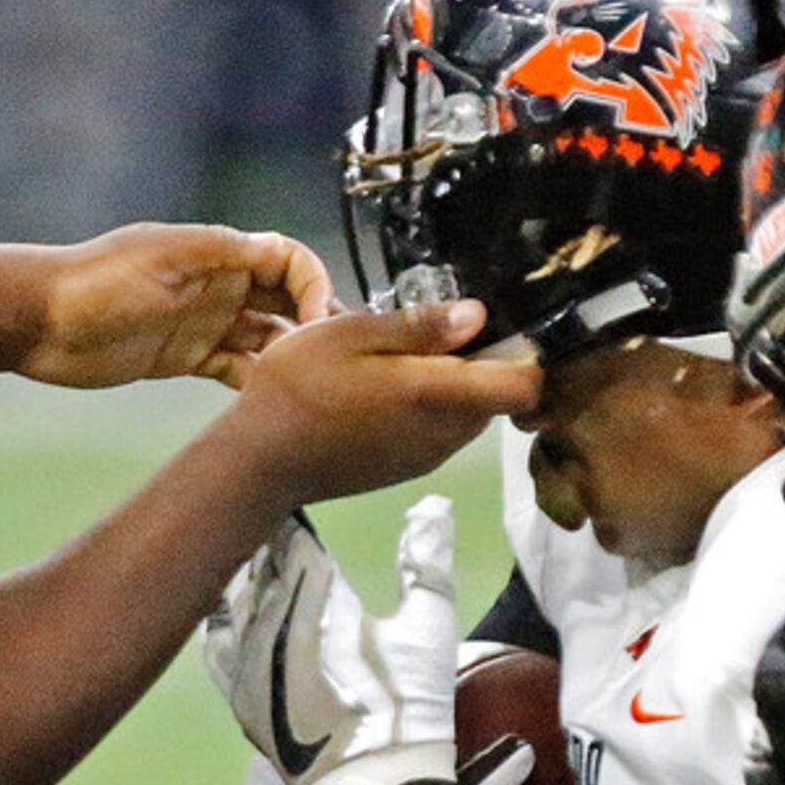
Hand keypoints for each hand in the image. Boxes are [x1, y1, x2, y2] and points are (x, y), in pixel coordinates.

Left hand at [19, 224, 336, 391]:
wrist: (37, 320)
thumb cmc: (93, 282)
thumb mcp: (163, 259)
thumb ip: (222, 253)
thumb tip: (280, 249)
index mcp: (216, 253)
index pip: (288, 260)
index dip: (313, 285)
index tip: (318, 321)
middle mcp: (216, 285)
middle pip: (285, 300)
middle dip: (313, 324)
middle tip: (332, 360)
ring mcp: (202, 322)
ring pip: (265, 338)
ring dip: (289, 358)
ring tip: (309, 386)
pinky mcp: (184, 357)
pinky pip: (234, 369)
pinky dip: (256, 382)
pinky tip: (273, 402)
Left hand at [205, 500, 460, 784]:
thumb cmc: (409, 705)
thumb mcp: (431, 627)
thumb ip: (427, 560)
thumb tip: (434, 503)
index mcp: (320, 599)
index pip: (295, 539)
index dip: (297, 520)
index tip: (300, 497)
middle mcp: (272, 622)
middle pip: (262, 563)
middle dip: (271, 539)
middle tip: (277, 513)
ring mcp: (247, 659)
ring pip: (236, 594)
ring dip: (249, 574)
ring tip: (260, 557)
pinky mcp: (236, 692)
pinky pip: (216, 638)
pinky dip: (224, 614)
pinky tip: (231, 602)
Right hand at [223, 301, 540, 506]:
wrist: (260, 462)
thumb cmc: (298, 386)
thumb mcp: (349, 333)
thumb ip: (419, 326)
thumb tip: (480, 315)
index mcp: (436, 395)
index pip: (524, 386)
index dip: (523, 353)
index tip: (495, 326)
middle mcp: (444, 434)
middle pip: (498, 398)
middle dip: (481, 364)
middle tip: (430, 333)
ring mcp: (427, 457)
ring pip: (469, 415)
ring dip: (453, 387)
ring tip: (399, 360)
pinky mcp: (408, 470)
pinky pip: (441, 432)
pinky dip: (430, 409)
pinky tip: (383, 392)